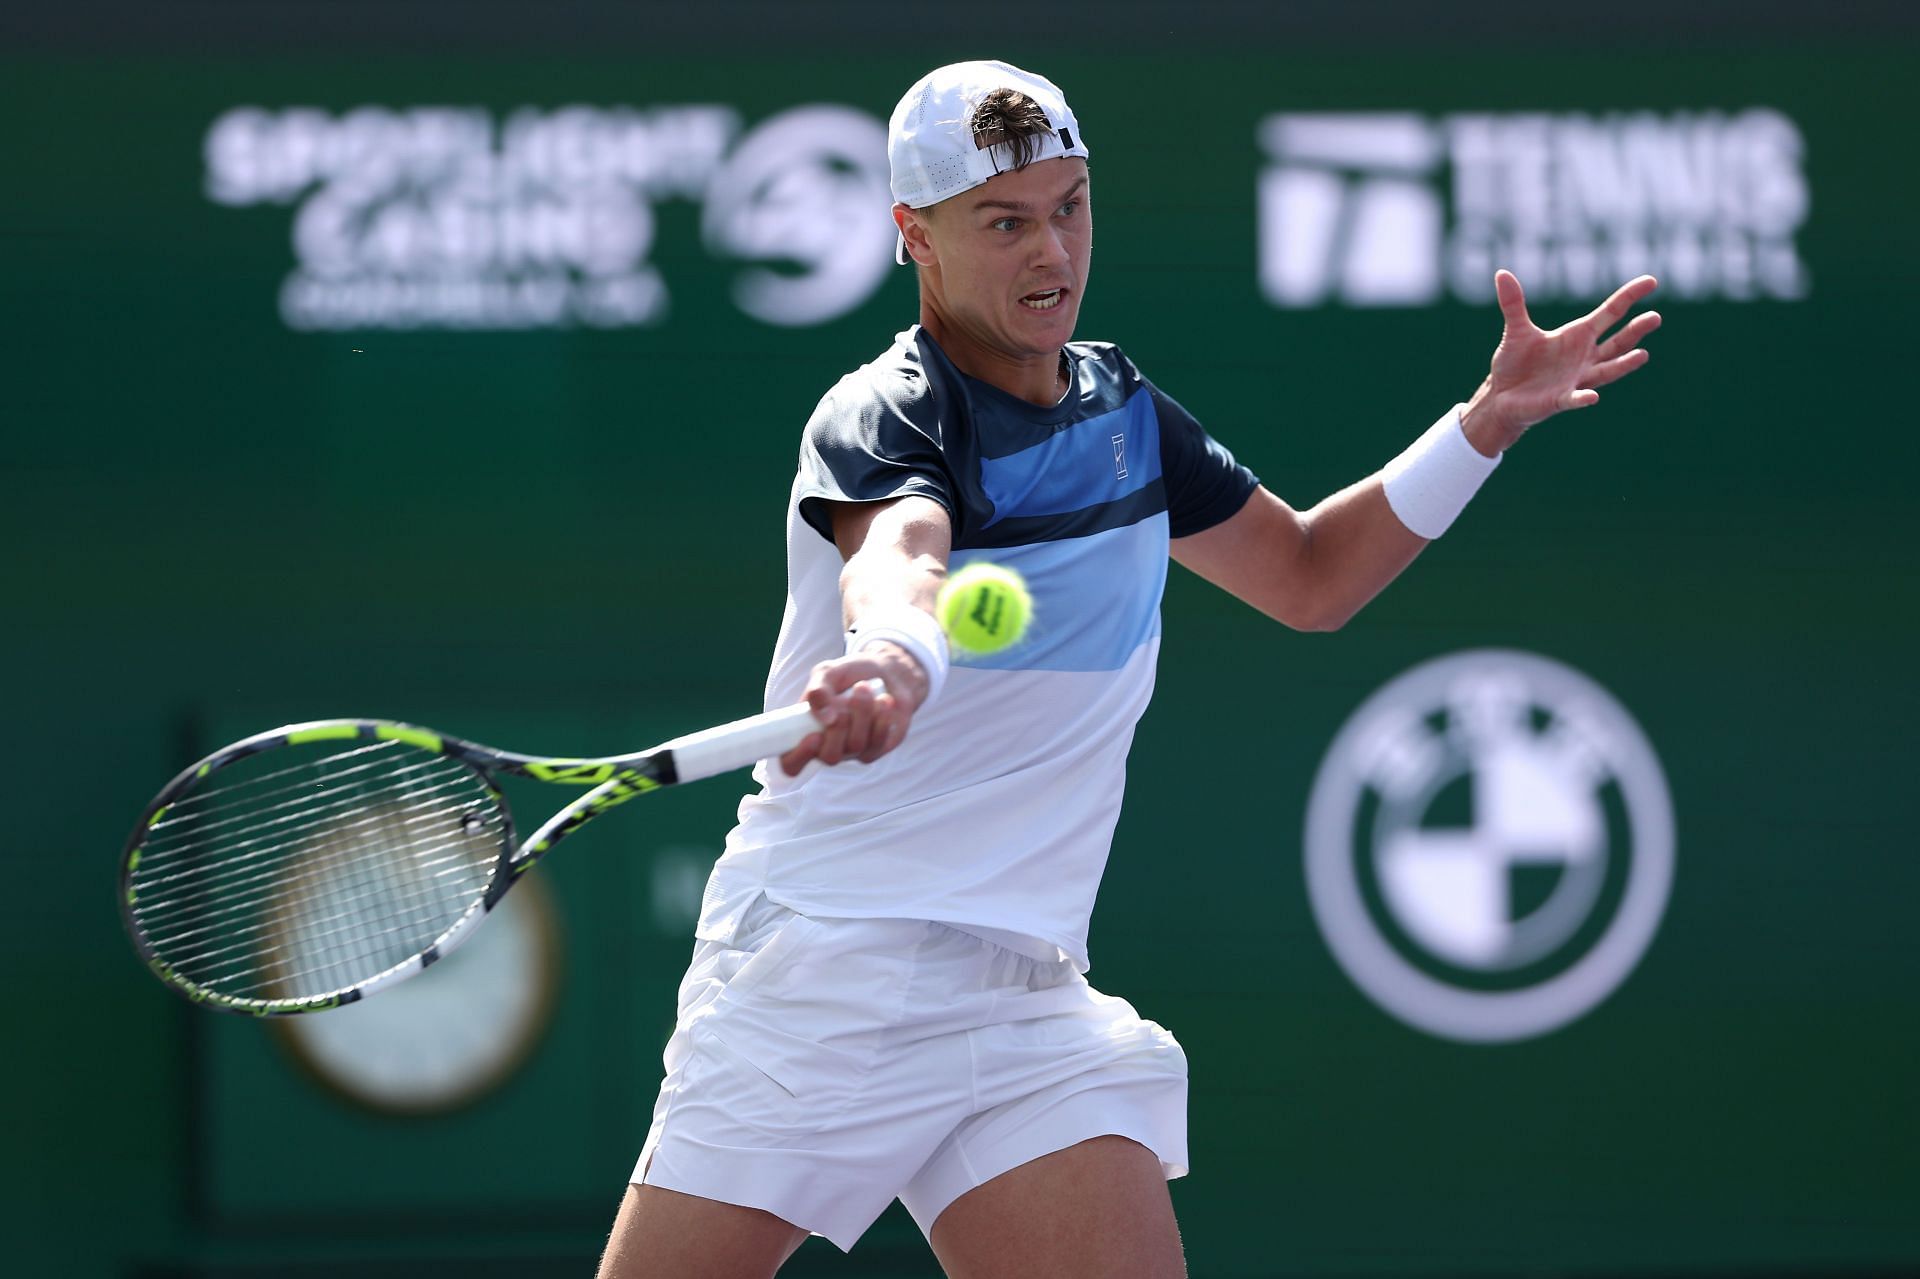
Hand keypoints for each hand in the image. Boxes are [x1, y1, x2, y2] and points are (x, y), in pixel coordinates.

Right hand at [777, 644, 927, 776]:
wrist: (885, 672)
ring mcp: (852, 751)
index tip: (813, 736)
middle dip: (839, 728)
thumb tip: (825, 717)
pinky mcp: (876, 748)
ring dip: (862, 713)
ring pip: (855, 746)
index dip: (798, 757)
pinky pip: (877, 743)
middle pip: (829, 757)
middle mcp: (827, 746)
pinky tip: (883, 701)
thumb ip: (818, 691)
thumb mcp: (827, 672)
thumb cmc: (849, 675)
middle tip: (848, 699)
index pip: (791, 762)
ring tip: (864, 688)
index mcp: (804, 731)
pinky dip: (881, 719)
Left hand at [1461, 271, 1661, 455]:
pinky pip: (1575, 399)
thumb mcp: (1516, 330)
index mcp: (1577, 336)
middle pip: (1617, 342)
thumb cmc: (1515, 363)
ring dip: (1623, 364)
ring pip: (1607, 371)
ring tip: (1643, 354)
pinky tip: (1593, 397)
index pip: (1610, 313)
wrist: (1501, 396)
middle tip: (1655, 317)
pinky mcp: (1560, 400)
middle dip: (1635, 331)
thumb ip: (1513, 304)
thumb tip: (1502, 273)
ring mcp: (1576, 380)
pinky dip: (1583, 398)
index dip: (1629, 297)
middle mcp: (1584, 357)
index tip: (1651, 281)